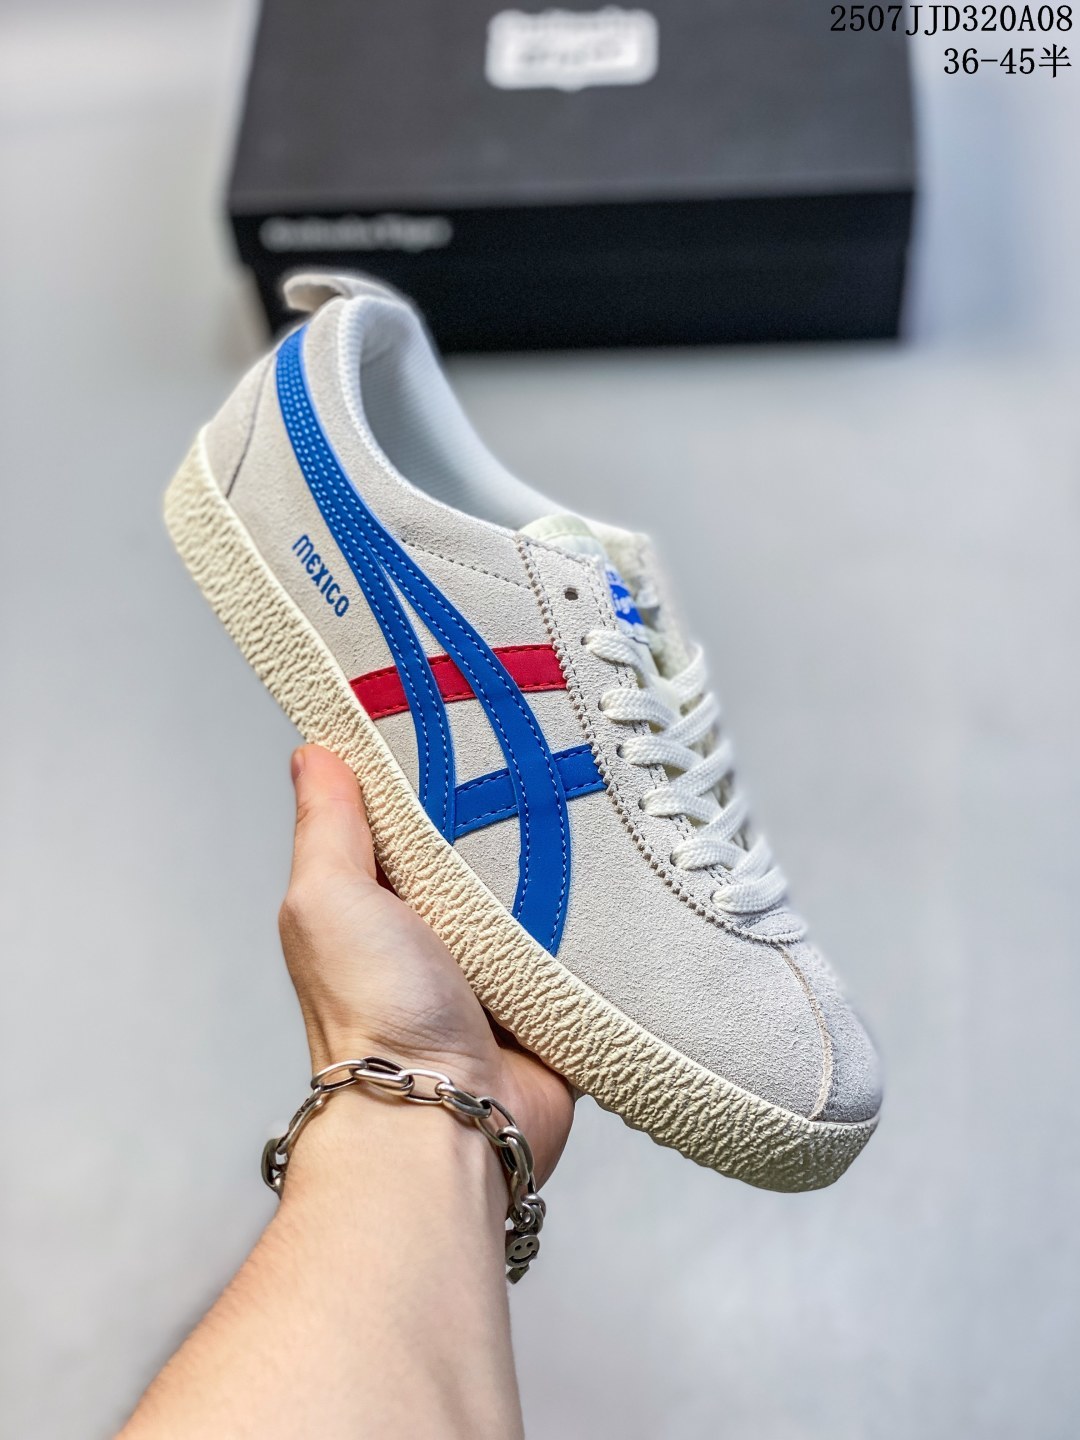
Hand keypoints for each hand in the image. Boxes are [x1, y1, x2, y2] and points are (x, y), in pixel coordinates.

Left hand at [278, 744, 574, 1183]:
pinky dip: (605, 922)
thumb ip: (328, 826)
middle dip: (517, 811)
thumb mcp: (330, 899)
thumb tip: (312, 750)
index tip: (474, 709)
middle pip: (486, 848)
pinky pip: (589, 947)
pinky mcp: (555, 998)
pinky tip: (629, 877)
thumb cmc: (374, 1018)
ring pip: (545, 892)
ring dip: (567, 865)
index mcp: (381, 902)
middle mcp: (439, 931)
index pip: (412, 814)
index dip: (437, 766)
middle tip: (557, 748)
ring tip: (603, 800)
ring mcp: (501, 967)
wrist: (448, 1122)